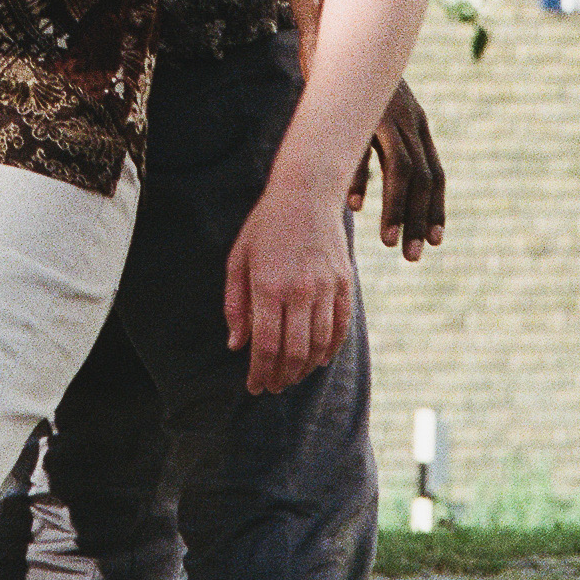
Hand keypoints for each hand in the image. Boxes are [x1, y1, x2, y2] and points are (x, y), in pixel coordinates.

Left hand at [224, 178, 354, 395]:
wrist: (306, 193)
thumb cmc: (265, 227)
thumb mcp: (238, 259)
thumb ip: (235, 305)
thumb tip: (236, 345)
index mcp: (267, 286)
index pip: (265, 346)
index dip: (259, 373)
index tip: (254, 386)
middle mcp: (299, 290)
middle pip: (293, 353)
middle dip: (281, 378)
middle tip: (272, 386)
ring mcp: (326, 287)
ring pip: (319, 346)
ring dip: (304, 369)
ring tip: (291, 375)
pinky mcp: (344, 283)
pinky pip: (340, 328)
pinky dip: (329, 350)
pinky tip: (316, 359)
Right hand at [350, 80, 445, 261]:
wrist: (332, 31)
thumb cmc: (346, 81)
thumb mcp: (370, 119)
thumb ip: (375, 152)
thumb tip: (359, 199)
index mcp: (415, 123)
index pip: (436, 173)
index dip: (436, 208)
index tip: (435, 240)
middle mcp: (408, 120)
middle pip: (424, 178)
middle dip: (421, 220)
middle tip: (414, 256)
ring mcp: (386, 114)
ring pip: (403, 170)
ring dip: (398, 209)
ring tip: (391, 242)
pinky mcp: (360, 108)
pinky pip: (363, 150)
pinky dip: (361, 179)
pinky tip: (354, 205)